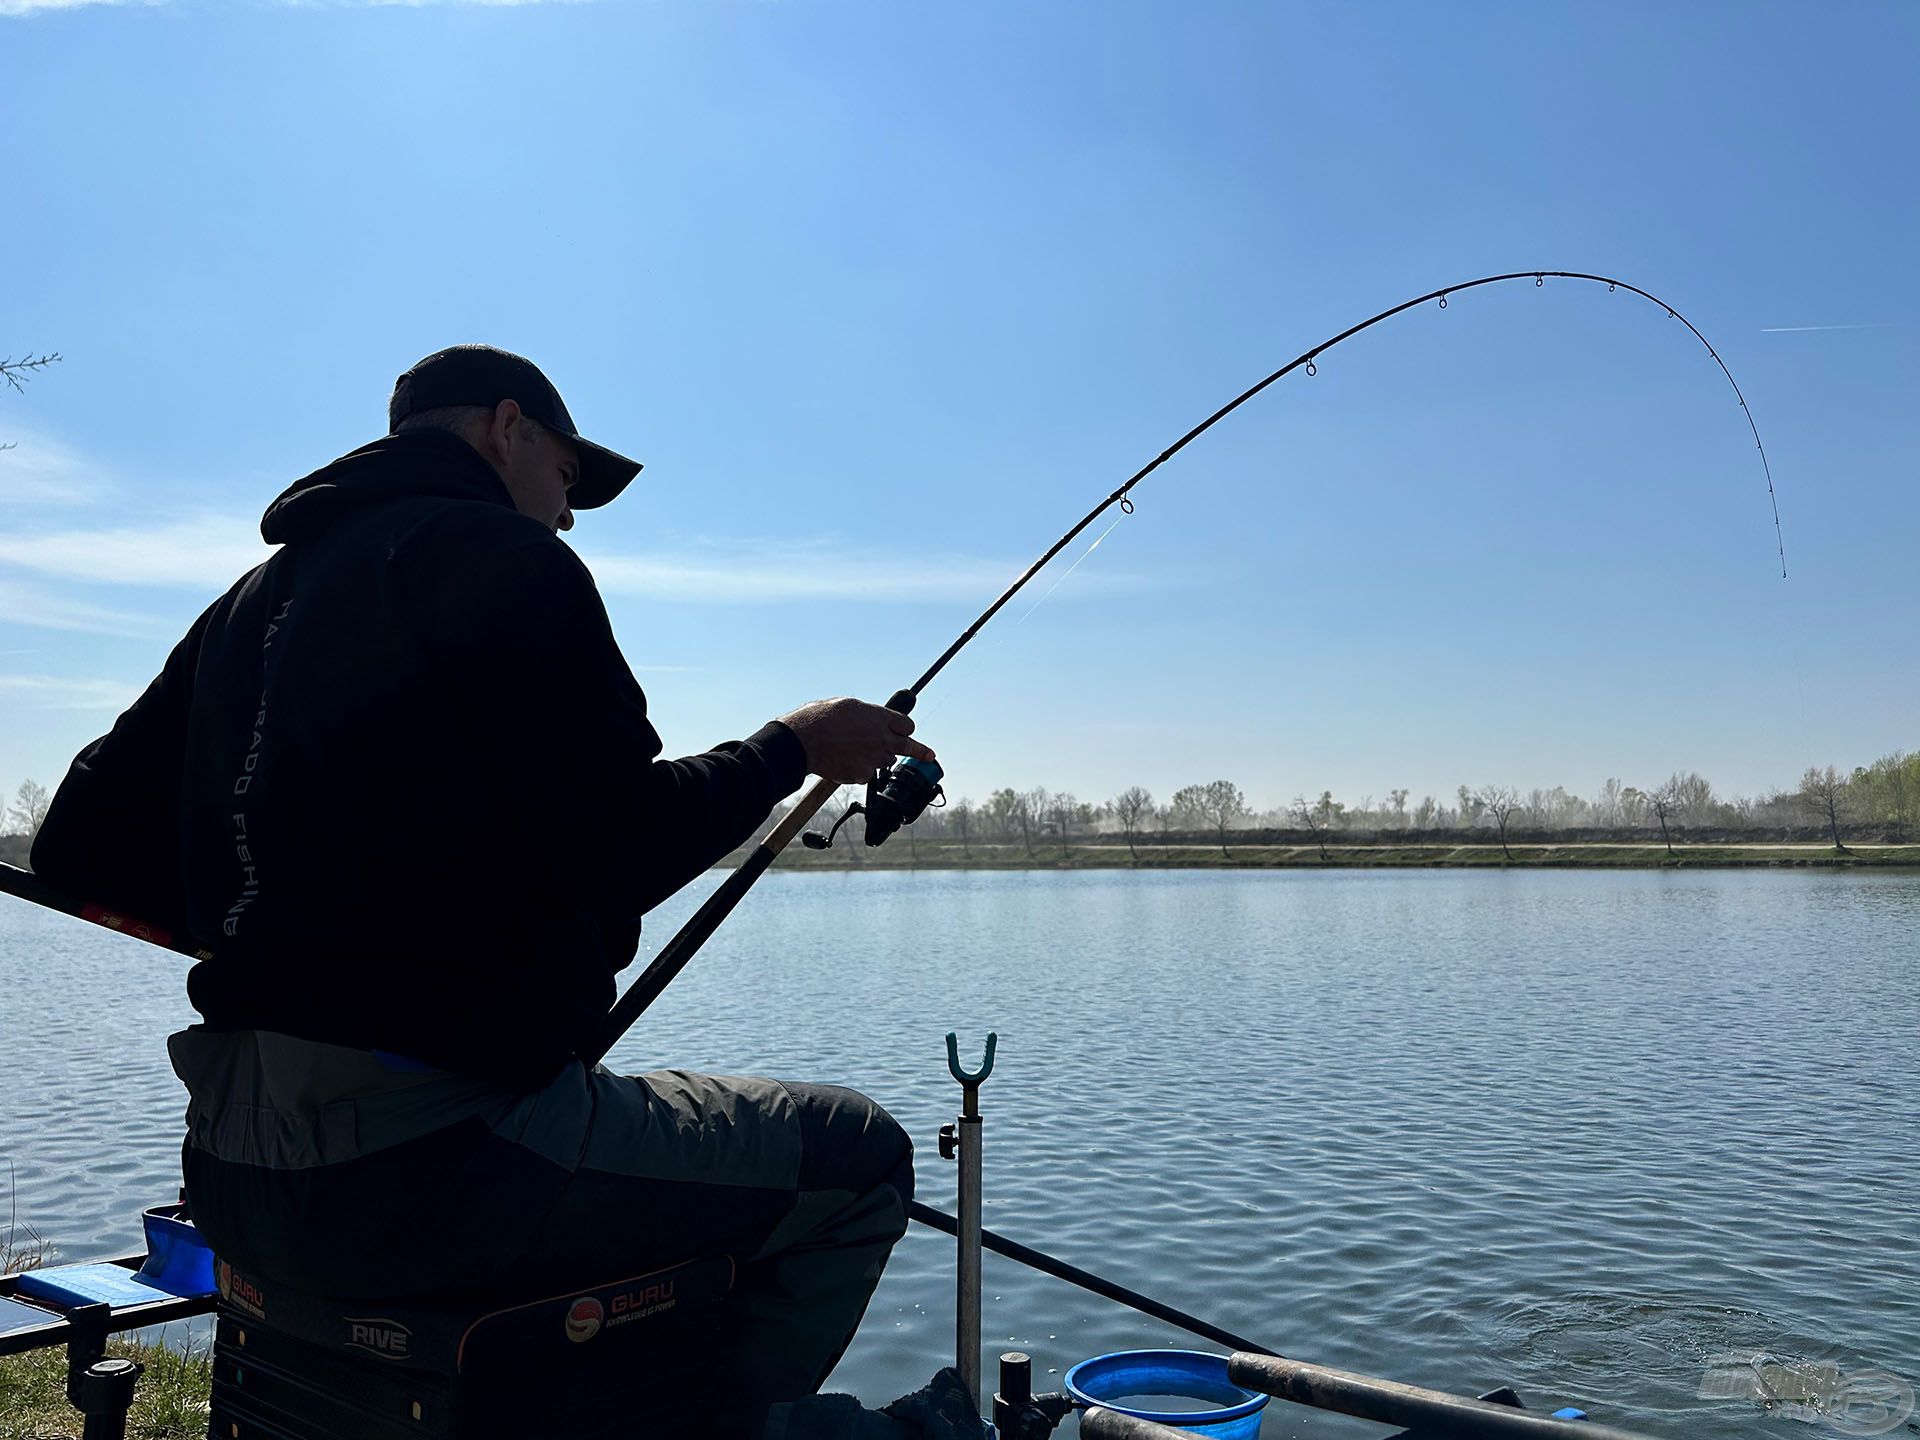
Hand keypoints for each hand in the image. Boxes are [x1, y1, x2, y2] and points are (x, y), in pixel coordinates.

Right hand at [776, 697, 934, 782]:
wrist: (803, 740)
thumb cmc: (820, 719)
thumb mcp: (848, 706)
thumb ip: (867, 715)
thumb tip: (871, 718)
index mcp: (880, 717)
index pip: (907, 725)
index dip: (904, 729)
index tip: (906, 732)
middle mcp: (882, 738)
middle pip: (909, 747)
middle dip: (921, 752)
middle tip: (929, 756)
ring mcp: (874, 758)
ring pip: (886, 762)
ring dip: (878, 758)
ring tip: (857, 752)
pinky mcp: (863, 774)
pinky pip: (867, 775)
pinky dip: (860, 771)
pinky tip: (846, 762)